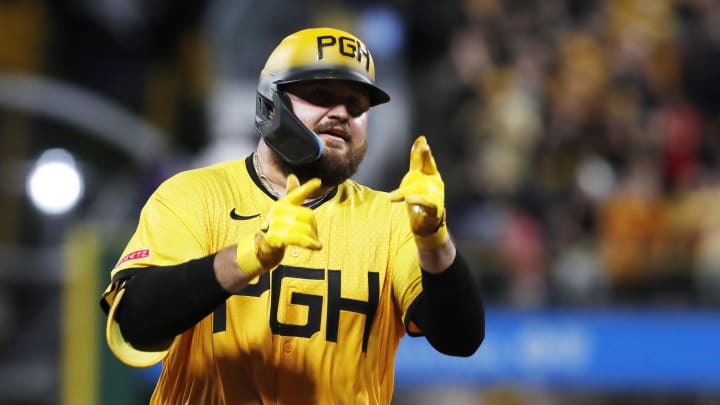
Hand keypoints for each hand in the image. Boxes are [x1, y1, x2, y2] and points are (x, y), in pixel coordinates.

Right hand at [236, 174, 321, 277]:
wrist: (265, 247)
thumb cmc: (277, 227)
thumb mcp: (286, 211)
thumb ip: (292, 195)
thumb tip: (292, 176)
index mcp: (282, 204)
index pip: (296, 194)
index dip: (307, 187)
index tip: (318, 181)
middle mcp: (278, 212)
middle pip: (306, 215)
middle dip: (314, 227)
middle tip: (315, 235)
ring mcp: (275, 224)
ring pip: (304, 228)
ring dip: (313, 237)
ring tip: (315, 243)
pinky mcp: (276, 238)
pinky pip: (299, 239)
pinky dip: (310, 243)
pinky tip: (317, 246)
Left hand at [390, 135, 448, 249]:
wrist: (425, 221)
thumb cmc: (420, 196)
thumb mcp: (416, 176)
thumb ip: (418, 159)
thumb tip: (421, 139)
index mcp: (431, 174)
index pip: (427, 160)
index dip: (424, 151)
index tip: (422, 140)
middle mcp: (435, 183)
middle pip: (427, 168)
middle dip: (425, 158)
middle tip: (424, 147)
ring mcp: (436, 195)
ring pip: (420, 188)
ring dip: (406, 191)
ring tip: (393, 196)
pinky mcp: (434, 209)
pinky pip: (427, 202)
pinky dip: (417, 200)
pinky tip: (408, 199)